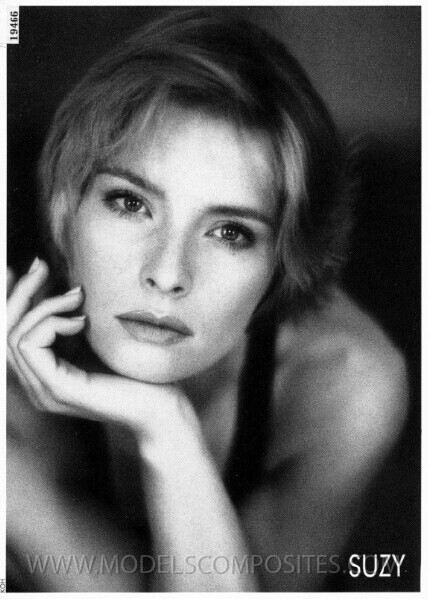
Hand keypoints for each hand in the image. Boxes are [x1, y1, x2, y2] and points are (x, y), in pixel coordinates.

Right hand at [7, 258, 201, 452]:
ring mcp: (45, 390)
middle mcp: (38, 384)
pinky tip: (81, 321)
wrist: (163, 406)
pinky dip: (50, 324)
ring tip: (76, 298)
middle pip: (5, 332)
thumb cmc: (138, 370)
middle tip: (42, 266)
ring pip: (14, 336)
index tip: (33, 266)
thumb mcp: (99, 337)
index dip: (15, 297)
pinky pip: (30, 347)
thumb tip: (62, 281)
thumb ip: (75, 318)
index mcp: (47, 373)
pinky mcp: (58, 389)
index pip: (13, 333)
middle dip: (21, 293)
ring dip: (43, 307)